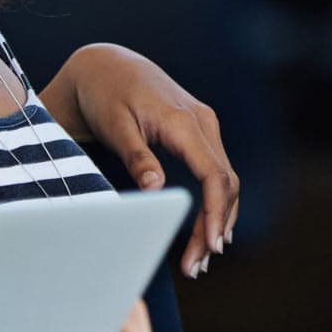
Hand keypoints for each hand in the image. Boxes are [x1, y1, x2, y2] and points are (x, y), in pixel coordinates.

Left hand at [46, 42, 238, 276]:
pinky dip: (215, 201)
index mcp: (184, 122)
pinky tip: (210, 229)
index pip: (214, 174)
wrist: (107, 64)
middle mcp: (203, 122)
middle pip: (225, 183)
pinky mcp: (199, 131)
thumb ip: (137, 158)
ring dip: (218, 218)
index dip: (215, 213)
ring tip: (202, 258)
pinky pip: (217, 170)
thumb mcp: (116, 127)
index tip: (210, 246)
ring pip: (225, 179)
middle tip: (198, 266)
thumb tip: (156, 191)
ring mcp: (205, 125)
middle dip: (215, 227)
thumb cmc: (106, 95)